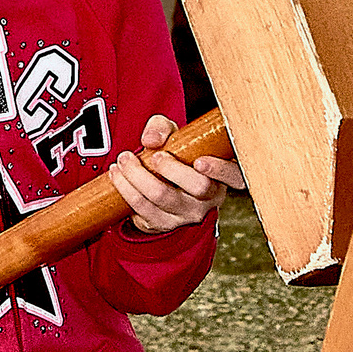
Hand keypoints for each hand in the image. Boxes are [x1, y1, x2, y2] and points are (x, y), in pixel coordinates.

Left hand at [110, 114, 240, 235]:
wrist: (162, 187)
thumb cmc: (177, 156)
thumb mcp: (176, 136)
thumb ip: (164, 128)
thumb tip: (151, 139)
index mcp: (222, 176)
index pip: (235, 176)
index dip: (221, 170)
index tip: (200, 161)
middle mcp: (209, 199)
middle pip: (198, 187)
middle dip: (172, 169)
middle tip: (154, 155)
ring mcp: (186, 214)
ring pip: (163, 197)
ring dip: (138, 176)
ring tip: (124, 159)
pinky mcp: (163, 223)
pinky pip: (142, 209)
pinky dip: (126, 189)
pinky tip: (117, 173)